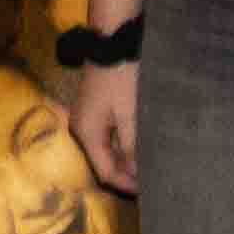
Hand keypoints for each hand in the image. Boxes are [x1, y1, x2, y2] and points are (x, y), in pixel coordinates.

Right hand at [71, 60, 139, 192]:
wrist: (112, 41)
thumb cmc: (121, 78)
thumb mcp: (129, 114)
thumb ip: (131, 146)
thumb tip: (136, 174)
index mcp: (87, 134)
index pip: (105, 172)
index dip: (126, 185)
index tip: (148, 192)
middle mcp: (82, 129)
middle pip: (104, 163)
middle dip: (126, 175)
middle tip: (151, 182)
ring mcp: (87, 119)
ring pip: (106, 150)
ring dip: (126, 160)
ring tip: (148, 167)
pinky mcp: (95, 110)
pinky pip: (108, 137)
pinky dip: (123, 146)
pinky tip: (139, 147)